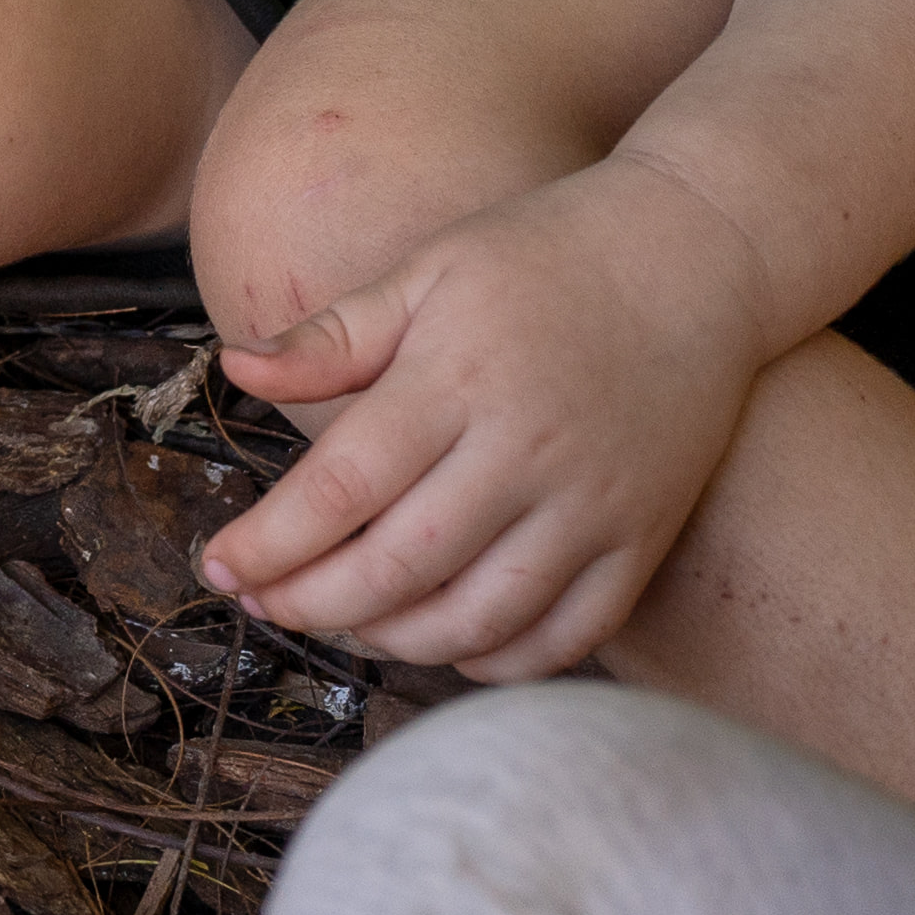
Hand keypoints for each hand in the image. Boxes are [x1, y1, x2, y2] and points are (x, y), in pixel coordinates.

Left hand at [199, 151, 782, 676]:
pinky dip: (504, 658)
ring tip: (341, 625)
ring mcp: (593, 505)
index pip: (343, 488)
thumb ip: (335, 335)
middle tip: (261, 607)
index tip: (217, 567)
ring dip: (398, 639)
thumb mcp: (427, 270)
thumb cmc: (543, 255)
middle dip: (315, 601)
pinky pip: (572, 632)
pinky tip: (448, 645)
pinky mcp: (643, 538)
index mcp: (455, 381)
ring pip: (483, 614)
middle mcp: (525, 454)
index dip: (272, 542)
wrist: (697, 258)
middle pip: (402, 564)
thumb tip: (236, 369)